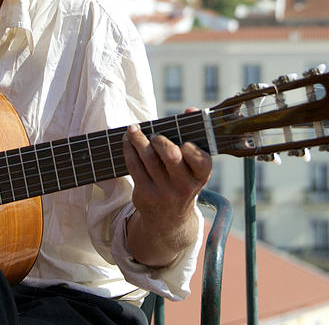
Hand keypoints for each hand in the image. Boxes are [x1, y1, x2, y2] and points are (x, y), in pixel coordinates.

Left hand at [122, 118, 211, 267]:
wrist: (168, 220)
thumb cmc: (182, 181)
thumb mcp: (194, 167)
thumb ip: (194, 137)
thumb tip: (191, 109)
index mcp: (201, 177)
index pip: (201, 161)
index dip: (191, 149)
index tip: (184, 142)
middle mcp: (184, 186)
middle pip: (171, 156)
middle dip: (160, 140)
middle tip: (153, 134)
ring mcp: (163, 192)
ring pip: (148, 158)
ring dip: (138, 139)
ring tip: (133, 129)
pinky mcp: (145, 194)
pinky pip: (134, 166)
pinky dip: (129, 149)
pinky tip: (127, 140)